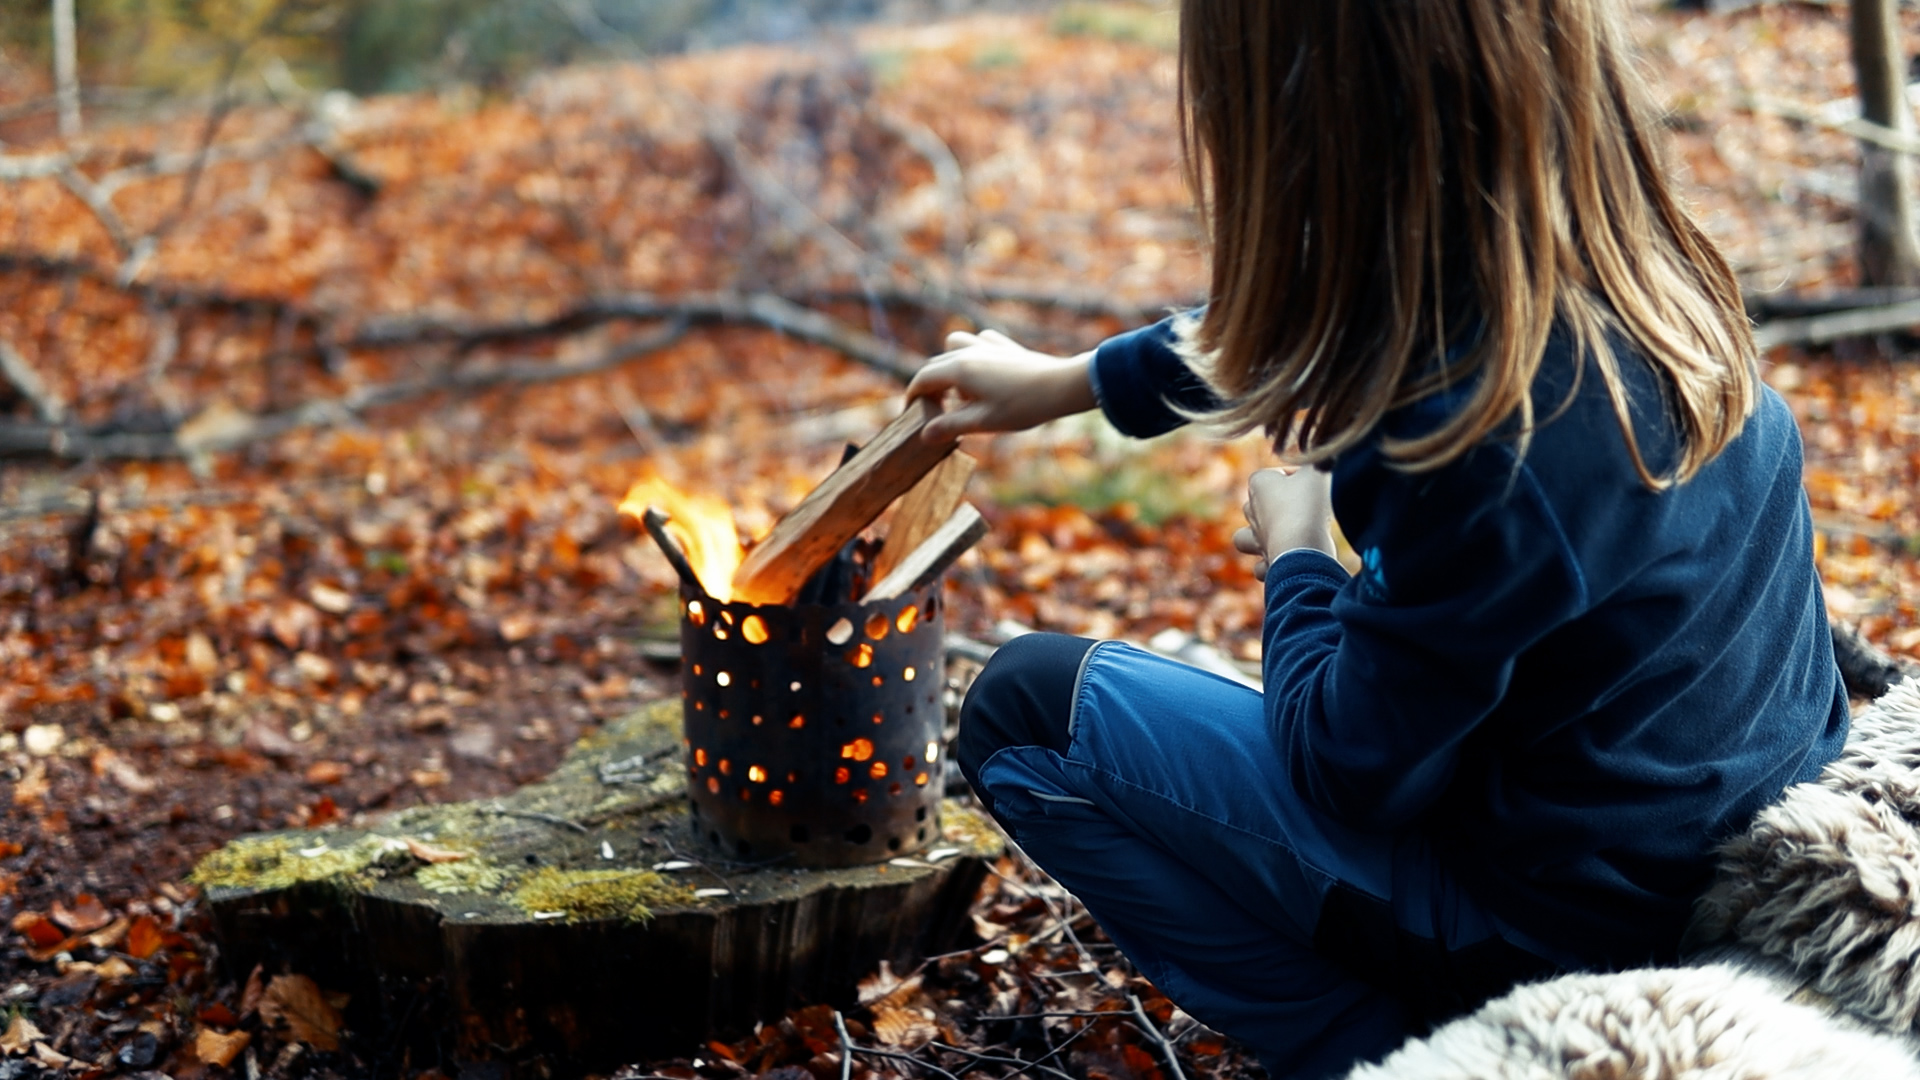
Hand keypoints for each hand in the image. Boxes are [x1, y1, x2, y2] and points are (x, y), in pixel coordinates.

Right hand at [905, 329, 1097, 442]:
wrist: (1062, 386)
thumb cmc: (1023, 406)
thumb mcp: (983, 422)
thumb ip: (951, 427)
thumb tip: (924, 435)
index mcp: (959, 369)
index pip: (922, 380)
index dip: (911, 398)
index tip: (911, 415)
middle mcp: (969, 352)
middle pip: (935, 364)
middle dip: (929, 386)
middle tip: (935, 412)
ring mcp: (988, 346)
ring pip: (954, 345)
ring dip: (949, 365)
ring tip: (960, 391)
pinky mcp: (1006, 346)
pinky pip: (979, 342)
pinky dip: (973, 354)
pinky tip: (984, 372)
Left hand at [1233, 467, 1334, 580]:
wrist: (1303, 545)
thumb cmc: (1307, 504)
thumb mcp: (1319, 471)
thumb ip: (1321, 463)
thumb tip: (1326, 460)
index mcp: (1259, 484)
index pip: (1274, 474)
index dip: (1296, 476)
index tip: (1315, 483)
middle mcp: (1252, 511)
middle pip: (1257, 504)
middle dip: (1277, 506)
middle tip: (1306, 508)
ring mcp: (1255, 540)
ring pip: (1245, 538)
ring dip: (1260, 538)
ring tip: (1284, 536)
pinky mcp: (1265, 563)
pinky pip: (1262, 566)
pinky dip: (1273, 565)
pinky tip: (1291, 560)